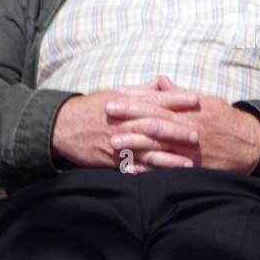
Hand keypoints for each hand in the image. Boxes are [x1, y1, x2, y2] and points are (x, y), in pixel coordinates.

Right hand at [49, 79, 201, 173]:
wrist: (63, 126)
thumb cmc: (92, 108)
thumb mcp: (115, 93)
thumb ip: (141, 90)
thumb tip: (163, 82)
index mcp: (126, 103)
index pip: (155, 99)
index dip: (176, 99)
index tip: (196, 99)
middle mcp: (123, 122)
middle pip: (153, 125)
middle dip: (175, 130)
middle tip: (197, 134)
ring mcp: (117, 142)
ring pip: (146, 150)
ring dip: (168, 158)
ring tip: (187, 163)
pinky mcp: (111, 159)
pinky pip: (131, 167)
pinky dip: (147, 173)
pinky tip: (162, 178)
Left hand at [104, 75, 259, 174]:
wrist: (250, 144)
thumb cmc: (226, 120)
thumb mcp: (206, 100)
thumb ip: (180, 93)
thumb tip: (160, 81)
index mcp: (188, 109)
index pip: (156, 101)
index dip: (135, 98)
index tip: (115, 94)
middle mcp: (187, 127)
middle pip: (153, 120)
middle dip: (129, 116)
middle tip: (106, 112)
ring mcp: (188, 148)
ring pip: (157, 145)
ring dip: (134, 143)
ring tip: (113, 143)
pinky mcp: (191, 166)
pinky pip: (165, 168)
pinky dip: (148, 169)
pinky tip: (130, 169)